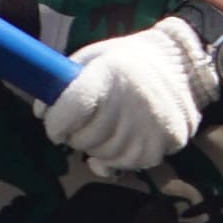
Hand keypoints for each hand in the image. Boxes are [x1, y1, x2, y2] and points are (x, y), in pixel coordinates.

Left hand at [39, 12, 219, 171]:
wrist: (182, 62)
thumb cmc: (128, 60)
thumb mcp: (94, 57)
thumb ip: (64, 82)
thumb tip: (41, 112)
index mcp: (109, 73)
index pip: (70, 110)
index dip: (56, 123)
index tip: (56, 126)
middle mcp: (131, 100)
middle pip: (84, 139)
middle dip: (78, 134)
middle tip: (92, 120)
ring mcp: (151, 125)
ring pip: (105, 157)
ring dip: (100, 147)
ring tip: (113, 125)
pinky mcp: (168, 142)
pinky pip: (130, 165)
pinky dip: (123, 156)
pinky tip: (129, 137)